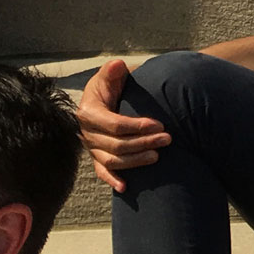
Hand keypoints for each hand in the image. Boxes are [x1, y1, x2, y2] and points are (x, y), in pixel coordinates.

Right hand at [76, 59, 169, 192]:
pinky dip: (112, 180)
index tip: (159, 125)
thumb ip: (113, 71)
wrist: (105, 96)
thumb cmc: (111, 83)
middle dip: (142, 143)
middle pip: (115, 145)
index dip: (136, 127)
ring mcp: (91, 147)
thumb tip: (117, 65)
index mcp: (89, 112)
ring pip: (111, 160)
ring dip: (135, 161)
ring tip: (157, 156)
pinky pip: (102, 171)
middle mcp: (87, 133)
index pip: (114, 125)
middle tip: (167, 139)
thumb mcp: (111, 74)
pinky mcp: (96, 156)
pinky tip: (125, 187)